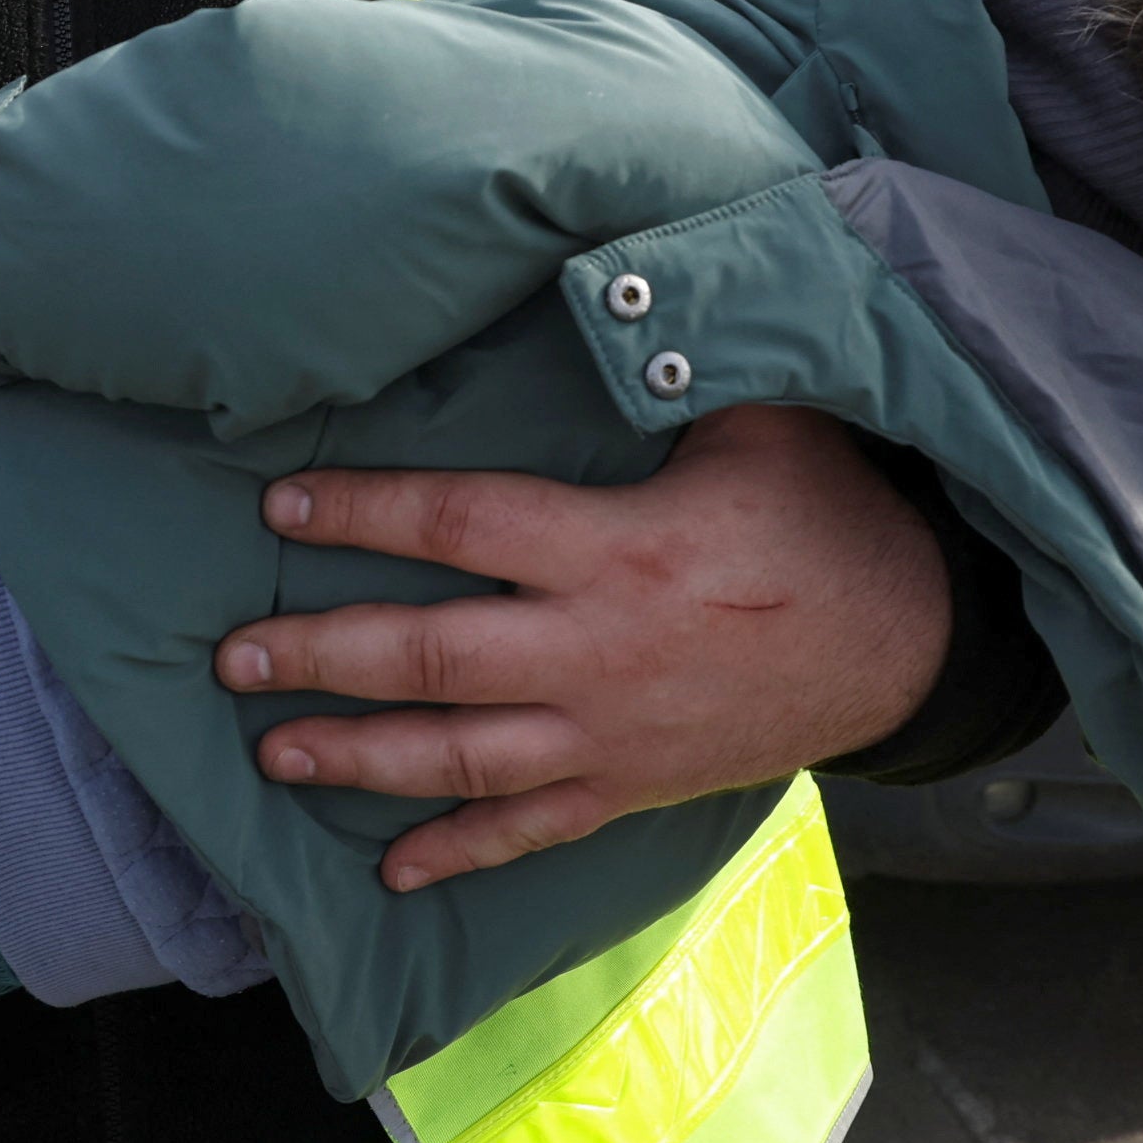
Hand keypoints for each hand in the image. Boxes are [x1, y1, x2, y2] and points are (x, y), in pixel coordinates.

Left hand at [213, 403, 948, 892]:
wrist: (912, 640)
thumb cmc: (828, 512)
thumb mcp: (763, 414)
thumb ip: (673, 357)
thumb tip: (604, 269)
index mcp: (618, 547)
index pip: (461, 525)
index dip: (363, 513)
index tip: (280, 506)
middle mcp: (598, 651)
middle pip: (431, 657)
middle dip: (320, 658)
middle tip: (230, 656)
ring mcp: (611, 734)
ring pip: (460, 759)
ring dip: (358, 759)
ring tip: (272, 751)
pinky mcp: (634, 787)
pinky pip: (530, 832)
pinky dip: (458, 854)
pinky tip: (390, 874)